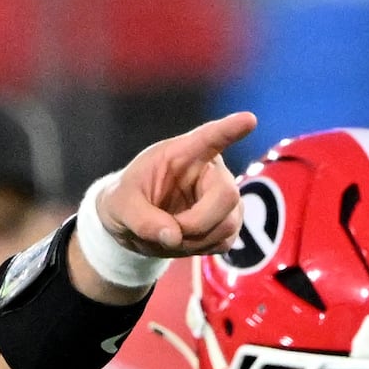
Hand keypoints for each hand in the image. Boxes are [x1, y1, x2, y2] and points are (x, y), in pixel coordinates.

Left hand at [85, 112, 256, 270]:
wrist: (132, 223)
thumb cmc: (126, 201)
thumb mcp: (119, 206)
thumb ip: (142, 219)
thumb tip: (174, 237)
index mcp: (182, 153)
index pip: (209, 138)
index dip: (230, 129)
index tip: (249, 120)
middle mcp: (209, 171)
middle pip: (227, 195)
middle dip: (198, 222)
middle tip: (170, 233)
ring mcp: (222, 198)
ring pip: (229, 223)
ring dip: (196, 239)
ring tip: (169, 235)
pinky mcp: (227, 222)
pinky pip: (226, 241)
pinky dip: (201, 248)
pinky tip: (183, 241)